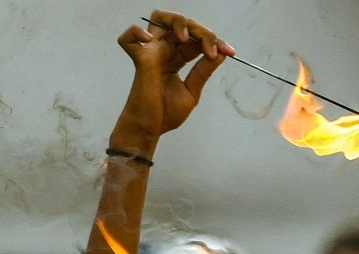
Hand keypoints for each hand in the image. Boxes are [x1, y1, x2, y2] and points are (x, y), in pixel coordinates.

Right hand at [112, 10, 234, 146]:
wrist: (151, 129)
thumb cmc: (166, 113)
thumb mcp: (192, 91)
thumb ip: (203, 71)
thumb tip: (220, 53)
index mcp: (177, 58)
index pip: (196, 39)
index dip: (214, 41)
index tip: (230, 52)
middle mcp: (164, 51)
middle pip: (182, 24)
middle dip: (201, 31)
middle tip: (212, 49)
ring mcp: (151, 53)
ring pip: (159, 18)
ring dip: (177, 21)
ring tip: (186, 38)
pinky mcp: (140, 61)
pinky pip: (128, 39)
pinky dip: (136, 33)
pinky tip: (149, 39)